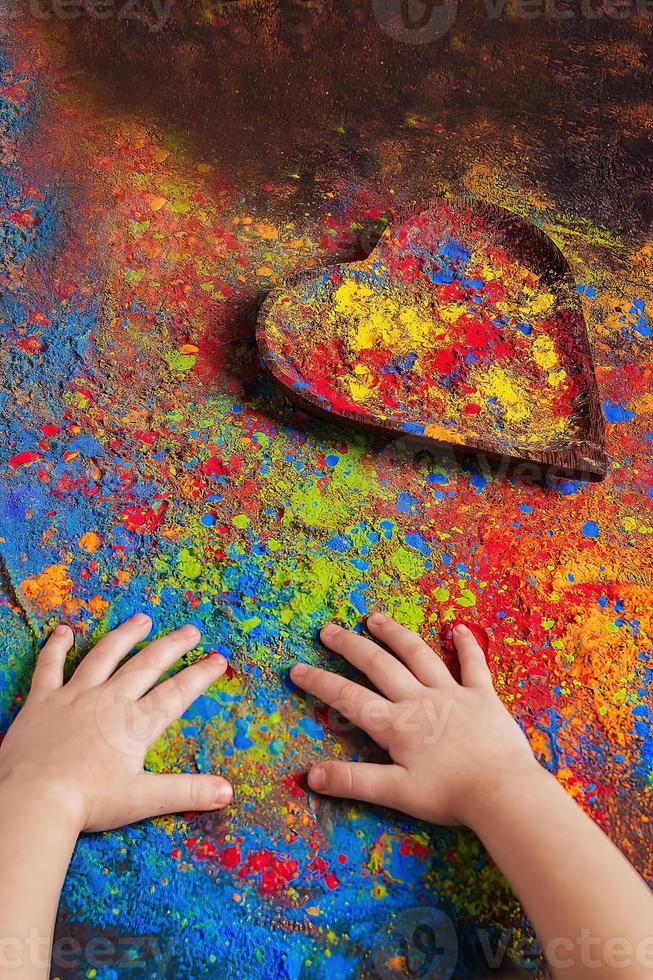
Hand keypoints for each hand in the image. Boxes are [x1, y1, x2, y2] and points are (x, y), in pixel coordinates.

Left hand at [0, 615, 231, 832]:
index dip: (200, 675)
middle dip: (172, 646)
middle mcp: (109, 701)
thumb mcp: (143, 799)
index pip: (177, 694)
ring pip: (104, 656)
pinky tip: (63, 631)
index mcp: (135, 724)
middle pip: (146, 665)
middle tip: (190, 631)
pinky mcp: (43, 699)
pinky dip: (57, 647)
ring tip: (142, 620)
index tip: (218, 659)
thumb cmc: (87, 802)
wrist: (32, 799)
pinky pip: (50, 666)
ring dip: (125, 636)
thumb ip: (187, 790)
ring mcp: (75, 696)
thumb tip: (227, 792)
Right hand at [290, 614, 539, 826]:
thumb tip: (310, 775)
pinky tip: (458, 629)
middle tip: (328, 630)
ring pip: (418, 654)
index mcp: (396, 725)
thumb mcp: (396, 792)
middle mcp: (419, 700)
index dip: (320, 683)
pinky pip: (472, 664)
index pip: (348, 698)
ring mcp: (451, 693)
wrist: (503, 791)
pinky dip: (466, 645)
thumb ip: (353, 780)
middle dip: (350, 646)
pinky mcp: (482, 695)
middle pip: (378, 665)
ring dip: (394, 635)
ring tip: (375, 619)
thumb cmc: (450, 795)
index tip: (296, 669)